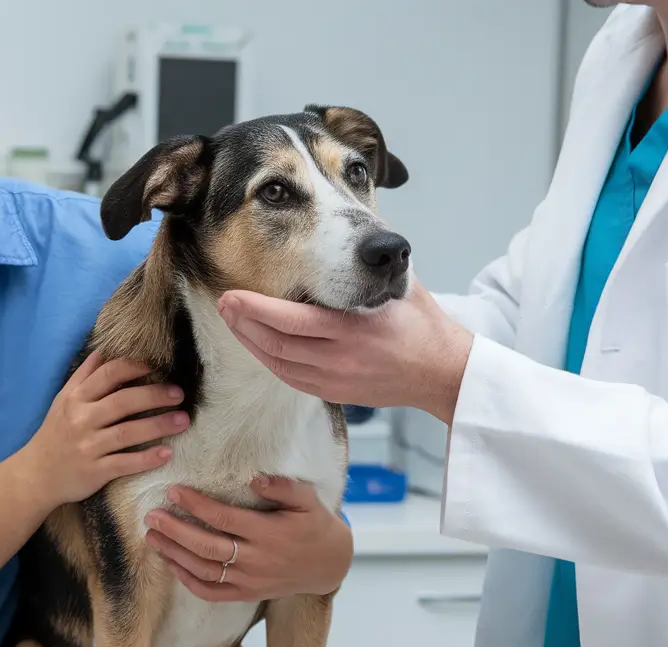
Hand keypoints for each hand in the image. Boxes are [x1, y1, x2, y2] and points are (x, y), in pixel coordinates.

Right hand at [21, 351, 188, 505]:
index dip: (135, 367)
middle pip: (123, 402)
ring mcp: (88, 447)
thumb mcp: (63, 400)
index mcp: (76, 399)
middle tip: (179, 394)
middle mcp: (81, 420)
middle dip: (154, 395)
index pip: (108, 374)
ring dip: (158, 426)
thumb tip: (105, 350)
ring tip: (183, 421)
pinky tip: (166, 454)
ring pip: (127, 433)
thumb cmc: (56, 433)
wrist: (36, 475)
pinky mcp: (94, 471)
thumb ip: (85, 376)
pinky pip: (124, 463)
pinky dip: (146, 459)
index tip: (157, 367)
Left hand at [143, 477, 352, 601]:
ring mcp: (250, 581)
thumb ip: (283, 487)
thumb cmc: (314, 525)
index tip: (174, 491)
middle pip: (207, 547)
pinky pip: (212, 593)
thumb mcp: (308, 500)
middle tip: (152, 515)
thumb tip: (255, 479)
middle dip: (175, 531)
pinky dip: (188, 581)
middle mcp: (256, 560)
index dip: (197, 505)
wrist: (329, 565)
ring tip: (152, 537)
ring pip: (204, 571)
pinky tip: (170, 563)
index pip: (224, 519)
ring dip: (175, 555)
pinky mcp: (247, 594)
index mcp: (269, 533)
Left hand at [216, 275, 474, 423]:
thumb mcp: (400, 286)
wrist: (443, 373)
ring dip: (250, 341)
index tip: (233, 294)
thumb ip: (371, 264)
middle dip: (244, 324)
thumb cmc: (423, 324)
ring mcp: (336, 379)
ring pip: (278, 362)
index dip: (256, 309)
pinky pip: (290, 377)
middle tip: (224, 303)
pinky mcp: (334, 393)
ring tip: (232, 320)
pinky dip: (269, 359)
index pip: (292, 320)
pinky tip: (256, 343)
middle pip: (276, 343)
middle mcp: (341, 358)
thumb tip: (352, 232)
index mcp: (355, 329)